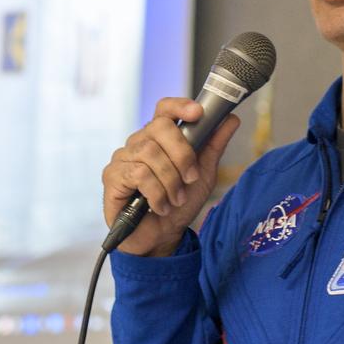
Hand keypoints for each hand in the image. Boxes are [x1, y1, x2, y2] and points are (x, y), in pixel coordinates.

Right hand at [101, 98, 239, 256]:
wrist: (161, 237)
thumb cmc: (178, 204)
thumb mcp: (203, 175)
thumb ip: (213, 146)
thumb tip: (231, 119)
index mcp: (159, 138)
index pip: (164, 109)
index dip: (179, 106)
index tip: (198, 113)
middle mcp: (139, 142)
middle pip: (159, 127)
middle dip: (182, 154)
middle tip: (191, 178)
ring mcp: (123, 157)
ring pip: (150, 153)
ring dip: (170, 181)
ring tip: (176, 199)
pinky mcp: (112, 176)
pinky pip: (139, 174)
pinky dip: (156, 193)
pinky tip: (161, 206)